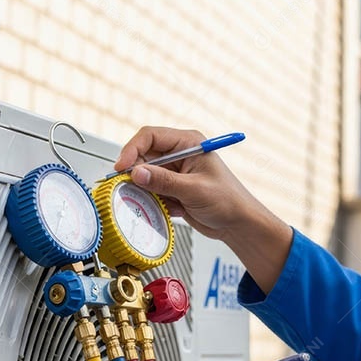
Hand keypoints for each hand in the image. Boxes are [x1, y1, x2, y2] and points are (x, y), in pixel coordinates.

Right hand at [115, 126, 291, 292]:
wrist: (238, 224)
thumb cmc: (228, 201)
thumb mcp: (194, 190)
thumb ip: (164, 181)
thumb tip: (137, 173)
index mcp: (188, 143)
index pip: (150, 136)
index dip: (132, 149)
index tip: (122, 167)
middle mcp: (180, 154)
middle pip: (143, 156)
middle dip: (138, 174)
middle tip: (132, 189)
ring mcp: (175, 172)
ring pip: (145, 176)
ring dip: (148, 191)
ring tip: (162, 202)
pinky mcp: (172, 188)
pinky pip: (152, 191)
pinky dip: (156, 201)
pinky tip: (173, 209)